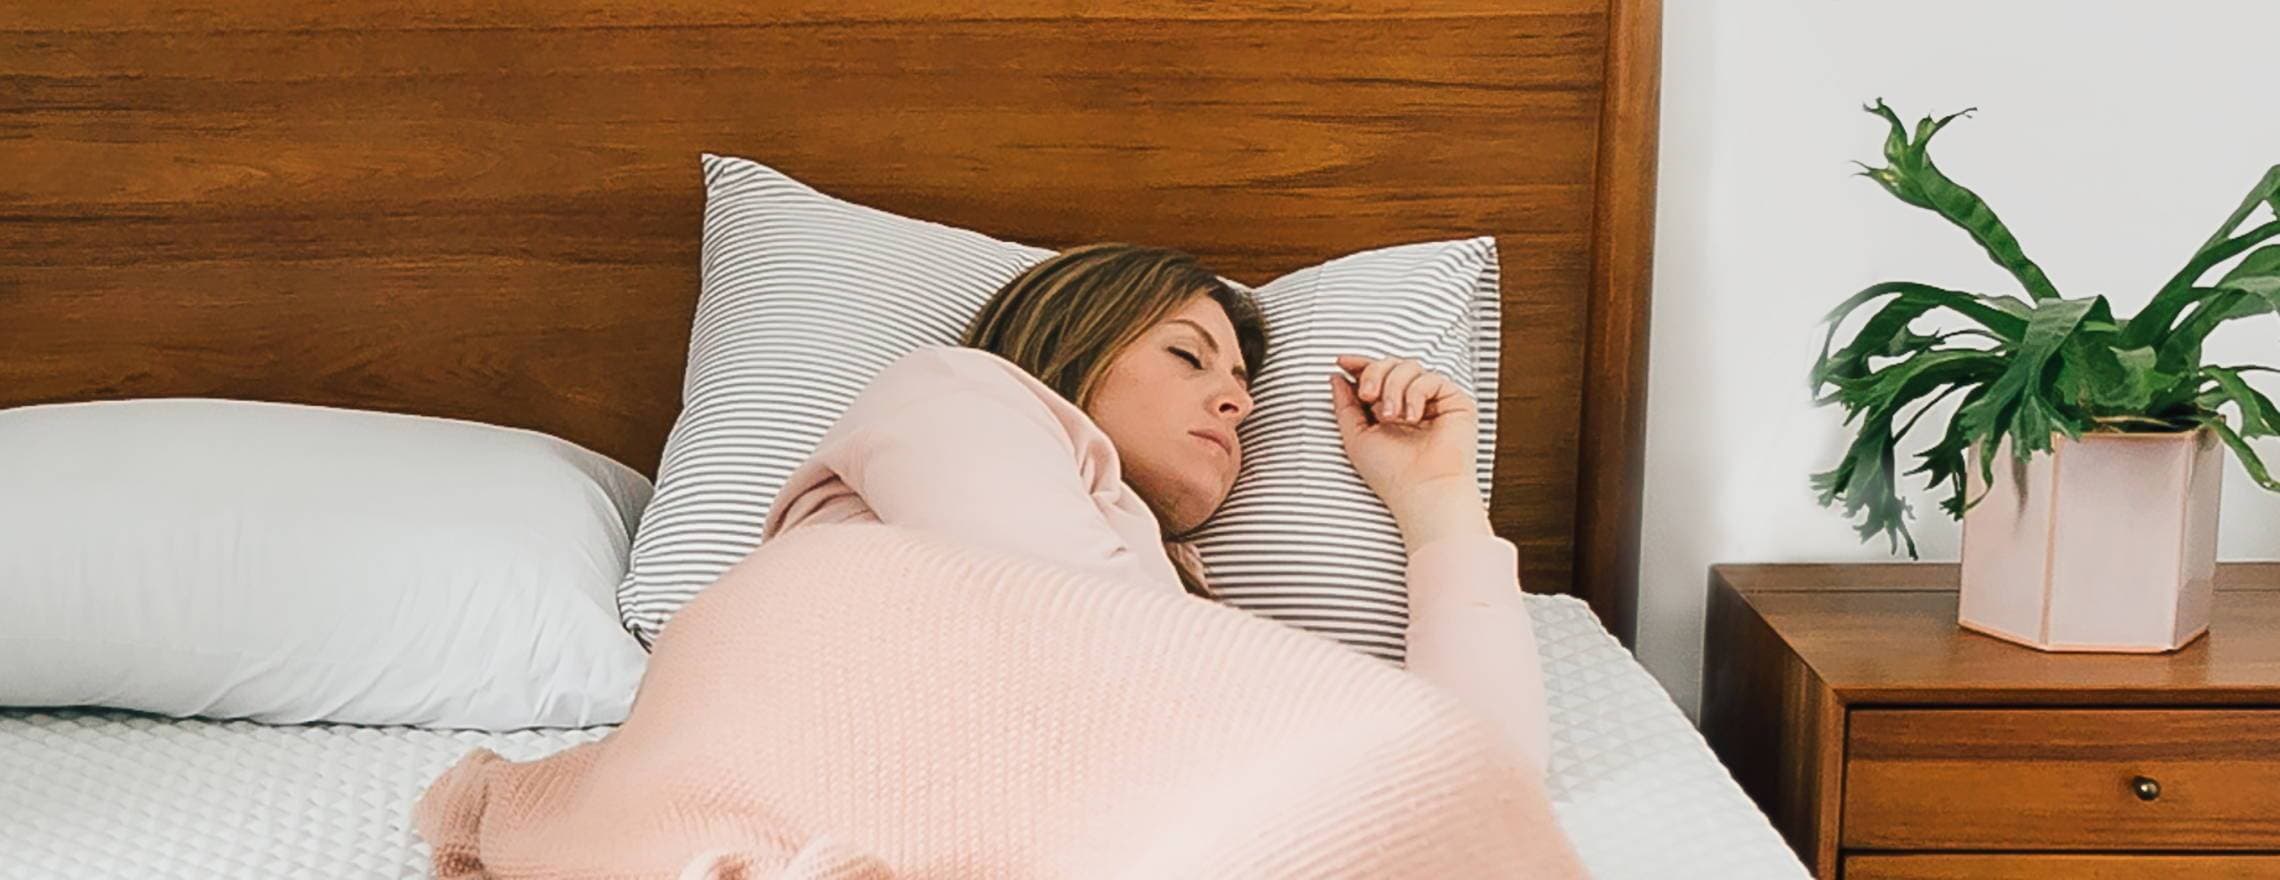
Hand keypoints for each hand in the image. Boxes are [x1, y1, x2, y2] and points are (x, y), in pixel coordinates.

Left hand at [1328, 355, 1490, 549]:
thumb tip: (1337, 376)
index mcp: (1389, 411)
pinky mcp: (1456, 402)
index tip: (1341, 361)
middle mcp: (1412, 405)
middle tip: (1368, 396)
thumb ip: (1344, 405)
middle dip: (1374, 373)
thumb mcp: (1355, 436)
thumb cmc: (1391, 473)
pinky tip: (1413, 417)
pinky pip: (1431, 378)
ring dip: (1393, 387)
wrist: (1421, 490)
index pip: (1377, 376)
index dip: (1360, 364)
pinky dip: (1416, 394)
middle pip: (1391, 364)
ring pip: (1410, 366)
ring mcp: (1434, 402)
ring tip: (1391, 416)